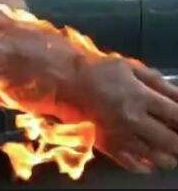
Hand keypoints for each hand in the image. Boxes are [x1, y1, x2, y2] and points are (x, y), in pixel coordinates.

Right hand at [66, 58, 177, 173]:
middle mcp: (133, 120)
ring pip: (158, 157)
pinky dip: (148, 166)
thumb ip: (158, 81)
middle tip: (176, 133)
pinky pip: (135, 165)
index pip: (177, 115)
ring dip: (171, 155)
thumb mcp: (130, 67)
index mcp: (140, 97)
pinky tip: (152, 158)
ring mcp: (121, 136)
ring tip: (171, 149)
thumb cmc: (98, 72)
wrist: (66, 83)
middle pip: (172, 141)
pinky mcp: (110, 146)